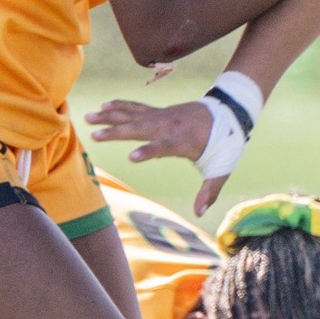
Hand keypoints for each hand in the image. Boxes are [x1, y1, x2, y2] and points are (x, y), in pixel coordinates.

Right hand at [85, 99, 232, 214]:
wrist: (229, 111)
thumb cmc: (224, 144)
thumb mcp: (220, 169)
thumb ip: (209, 191)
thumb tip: (199, 212)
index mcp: (184, 141)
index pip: (164, 147)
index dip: (149, 152)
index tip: (132, 157)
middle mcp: (170, 126)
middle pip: (140, 128)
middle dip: (117, 131)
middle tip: (95, 135)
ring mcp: (163, 116)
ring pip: (133, 115)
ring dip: (110, 116)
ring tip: (90, 116)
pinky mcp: (160, 111)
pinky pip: (136, 108)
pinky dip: (120, 106)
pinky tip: (105, 105)